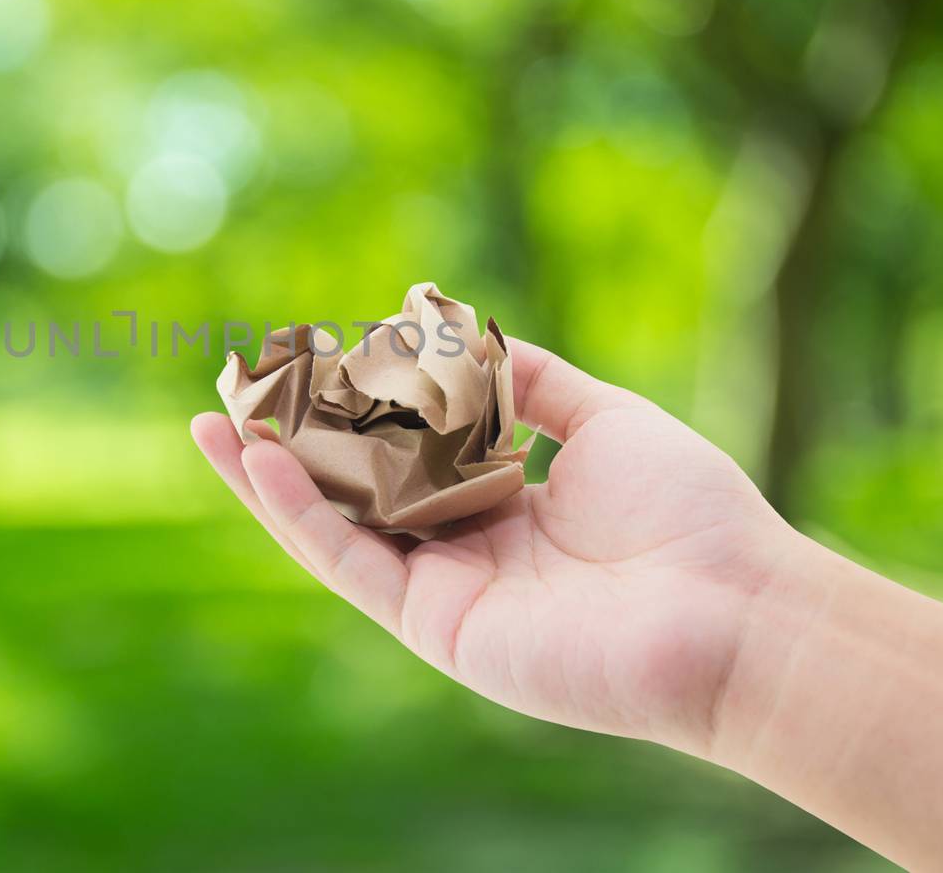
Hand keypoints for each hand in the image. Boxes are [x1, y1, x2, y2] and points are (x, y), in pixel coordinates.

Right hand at [192, 338, 801, 755]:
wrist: (730, 609)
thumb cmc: (686, 511)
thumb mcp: (601, 416)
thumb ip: (523, 377)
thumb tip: (448, 316)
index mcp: (505, 503)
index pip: (406, 450)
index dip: (354, 406)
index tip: (311, 354)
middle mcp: (465, 548)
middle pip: (354, 490)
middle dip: (289, 443)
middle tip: (230, 391)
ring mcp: (445, 590)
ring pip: (335, 529)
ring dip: (268, 480)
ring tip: (212, 424)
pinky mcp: (434, 625)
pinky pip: (351, 565)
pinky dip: (300, 517)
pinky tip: (260, 465)